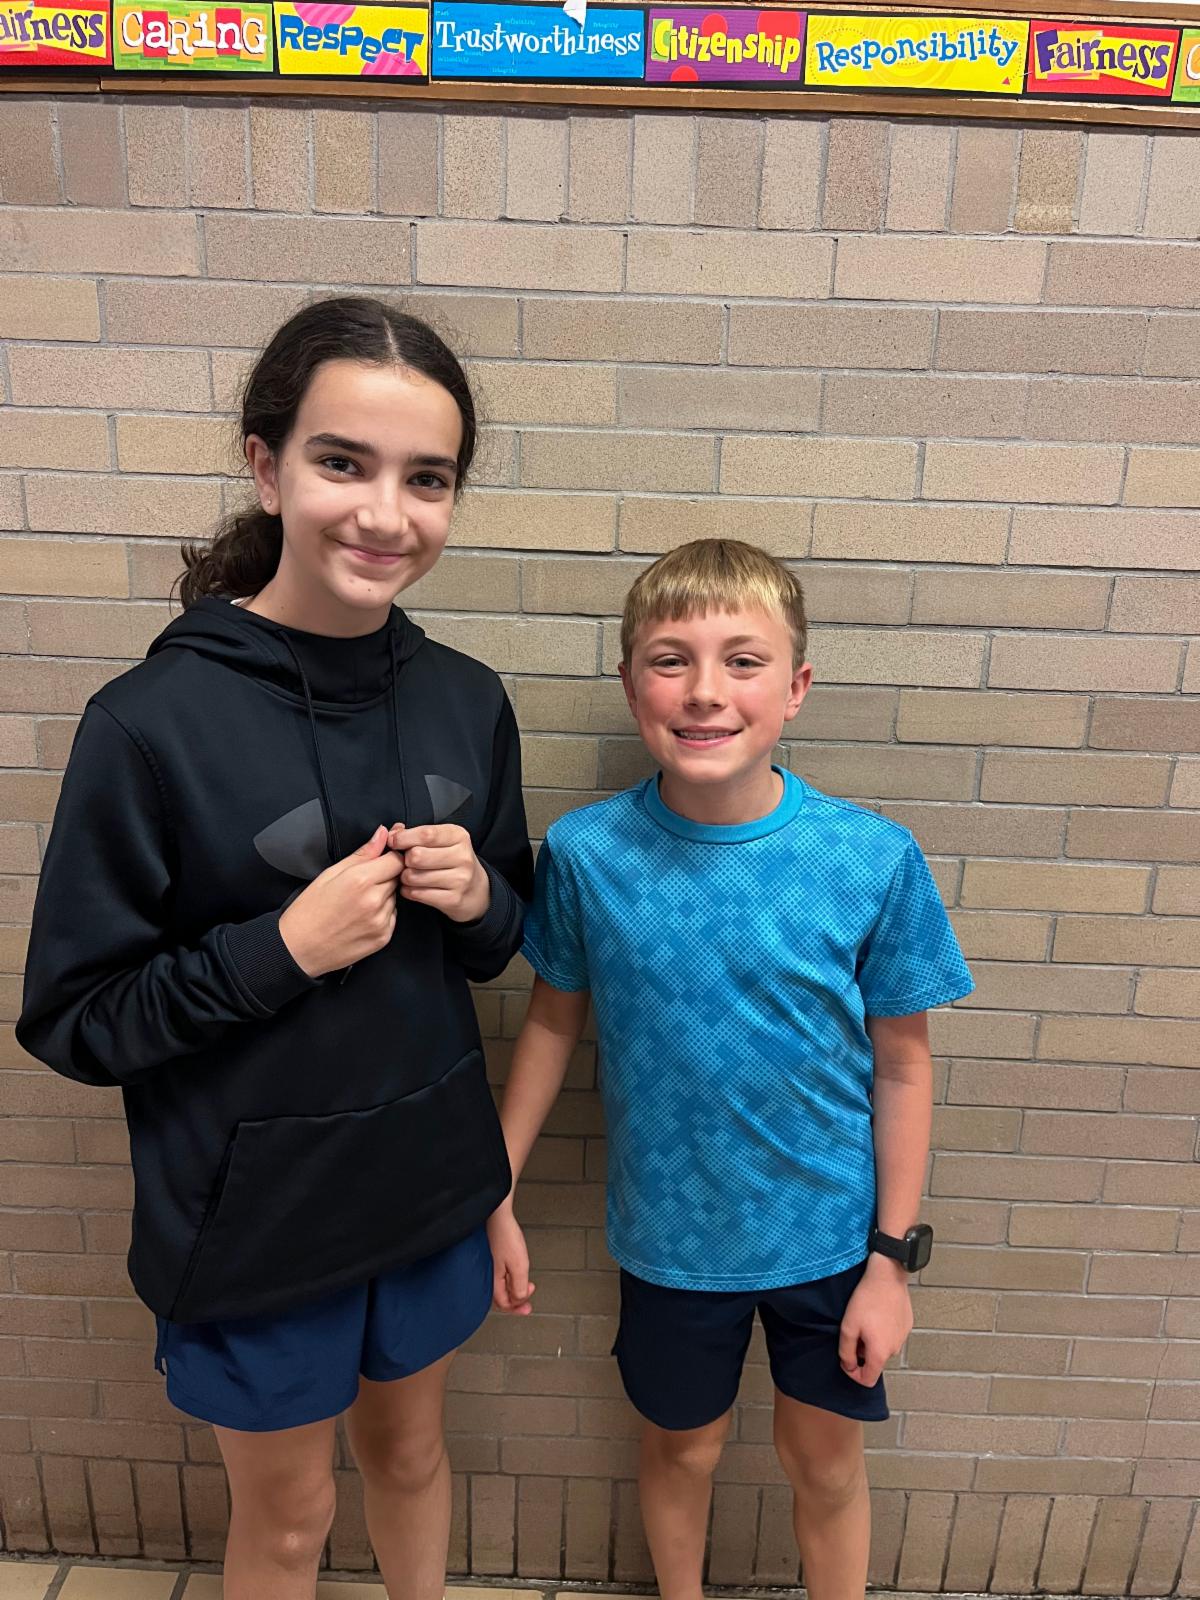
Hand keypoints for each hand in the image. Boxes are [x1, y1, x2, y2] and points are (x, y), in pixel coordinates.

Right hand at [278, 825, 404, 977]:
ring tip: (358, 902)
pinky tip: (361, 916)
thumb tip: (383, 834)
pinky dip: (382, 914)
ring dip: (384, 896)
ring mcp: (380, 922)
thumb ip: (362, 853)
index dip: (390, 857)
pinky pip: (392, 917)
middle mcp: (374, 901)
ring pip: (395, 898)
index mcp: (361, 880)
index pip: (397, 859)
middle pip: (398, 878)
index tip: (382, 859)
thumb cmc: (309, 910)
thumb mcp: (330, 874)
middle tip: (362, 884)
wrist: (299, 949)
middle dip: (385, 876)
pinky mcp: (383, 938)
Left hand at [387, 823, 489, 922]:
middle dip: (404, 860)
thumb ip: (415, 834)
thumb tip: (392, 834)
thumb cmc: (451, 861)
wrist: (476, 890)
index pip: (425, 834)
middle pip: (416, 856)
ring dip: (405, 877)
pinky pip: (417, 894)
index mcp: (458, 836)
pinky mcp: (454, 899)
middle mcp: (462, 856)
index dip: (403, 838)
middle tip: (407, 863)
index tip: (393, 842)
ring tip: (411, 876)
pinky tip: (414, 888)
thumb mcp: (441, 841)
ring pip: (414, 876)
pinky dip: (409, 891)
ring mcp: (460, 879)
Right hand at [487, 1202, 534, 1314]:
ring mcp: (488, 1266)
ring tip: (525, 1284)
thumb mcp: (519, 1265)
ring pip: (501, 1286)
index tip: (528, 1307)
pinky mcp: (490, 1257)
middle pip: (501, 1296)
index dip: (517, 1307)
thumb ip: (520, 1286)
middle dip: (516, 1300)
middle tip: (528, 1298)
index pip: (504, 1303)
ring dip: (514, 1288)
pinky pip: (499, 1275)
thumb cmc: (505, 1235)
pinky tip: (514, 1273)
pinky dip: (509, 1279)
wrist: (496, 1214)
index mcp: (493, 1280)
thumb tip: (520, 1299)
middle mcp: (487, 1275)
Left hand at [838, 1254, 912, 1386]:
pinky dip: (882, 1330)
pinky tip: (877, 1313)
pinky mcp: (906, 1325)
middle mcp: (894, 1349)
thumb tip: (848, 1365)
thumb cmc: (867, 1299)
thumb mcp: (848, 1327)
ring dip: (872, 1340)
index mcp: (880, 1353)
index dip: (854, 1375)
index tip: (846, 1361)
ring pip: (883, 1347)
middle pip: (875, 1362)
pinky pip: (891, 1335)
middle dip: (862, 1352)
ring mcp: (903, 1337)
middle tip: (854, 1330)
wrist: (887, 1277)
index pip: (868, 1380)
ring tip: (866, 1319)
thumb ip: (846, 1351)